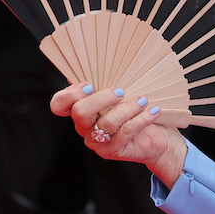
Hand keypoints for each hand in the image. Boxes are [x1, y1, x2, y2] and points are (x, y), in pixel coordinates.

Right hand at [51, 83, 187, 186]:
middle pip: (80, 112)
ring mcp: (97, 141)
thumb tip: (95, 62)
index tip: (90, 84)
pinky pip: (126, 132)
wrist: (155, 138)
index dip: (70, 94)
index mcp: (80, 111)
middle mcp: (84, 127)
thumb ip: (105, 82)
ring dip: (128, 108)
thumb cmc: (135, 111)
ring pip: (107, 122)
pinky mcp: (112, 151)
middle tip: (121, 92)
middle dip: (102, 98)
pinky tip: (153, 111)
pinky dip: (142, 119)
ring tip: (143, 100)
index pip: (59, 105)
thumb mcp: (120, 95)